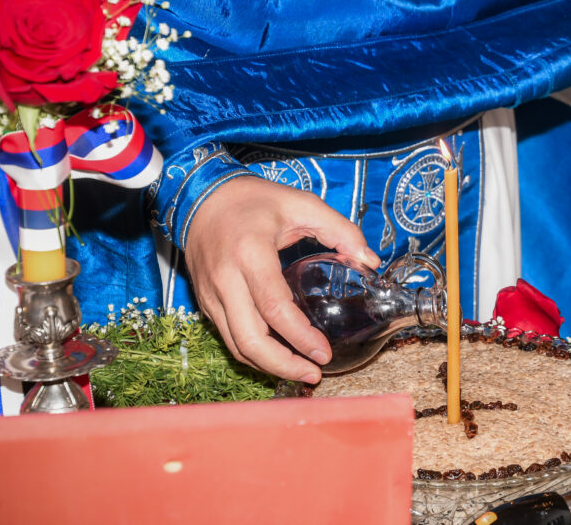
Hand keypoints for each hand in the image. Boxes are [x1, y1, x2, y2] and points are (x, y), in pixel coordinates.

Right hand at [184, 175, 379, 382]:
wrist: (200, 197)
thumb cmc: (253, 200)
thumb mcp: (301, 203)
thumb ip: (340, 229)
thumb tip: (370, 260)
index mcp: (250, 254)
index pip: (274, 307)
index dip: (300, 337)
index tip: (324, 353)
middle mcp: (226, 280)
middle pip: (250, 340)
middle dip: (283, 365)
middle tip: (314, 373)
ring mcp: (211, 295)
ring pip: (237, 346)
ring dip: (269, 366)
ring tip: (302, 371)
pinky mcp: (206, 303)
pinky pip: (229, 338)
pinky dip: (254, 354)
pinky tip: (279, 357)